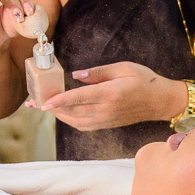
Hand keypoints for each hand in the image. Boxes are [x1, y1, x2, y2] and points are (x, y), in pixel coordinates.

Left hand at [37, 63, 182, 131]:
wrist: (161, 102)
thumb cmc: (145, 80)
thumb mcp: (124, 68)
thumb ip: (98, 72)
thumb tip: (76, 75)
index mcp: (110, 94)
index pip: (80, 98)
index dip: (60, 100)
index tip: (44, 102)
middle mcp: (106, 110)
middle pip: (73, 112)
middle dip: (52, 108)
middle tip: (34, 101)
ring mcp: (106, 120)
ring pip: (75, 121)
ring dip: (58, 115)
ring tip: (44, 106)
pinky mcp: (107, 124)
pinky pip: (83, 125)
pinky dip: (69, 120)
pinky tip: (62, 113)